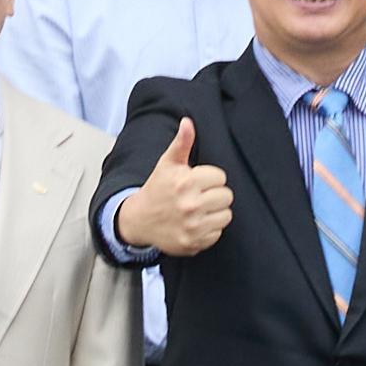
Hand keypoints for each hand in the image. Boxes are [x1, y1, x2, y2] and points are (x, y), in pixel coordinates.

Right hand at [113, 115, 232, 260]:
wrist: (139, 219)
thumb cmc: (157, 188)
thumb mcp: (167, 164)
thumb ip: (182, 143)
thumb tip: (188, 122)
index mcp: (186, 182)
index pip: (221, 177)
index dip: (210, 178)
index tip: (197, 182)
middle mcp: (190, 205)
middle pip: (226, 196)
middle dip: (215, 194)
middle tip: (199, 196)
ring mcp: (192, 226)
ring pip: (226, 216)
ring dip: (215, 212)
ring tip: (199, 209)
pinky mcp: (193, 243)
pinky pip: (217, 233)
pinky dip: (209, 230)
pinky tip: (195, 224)